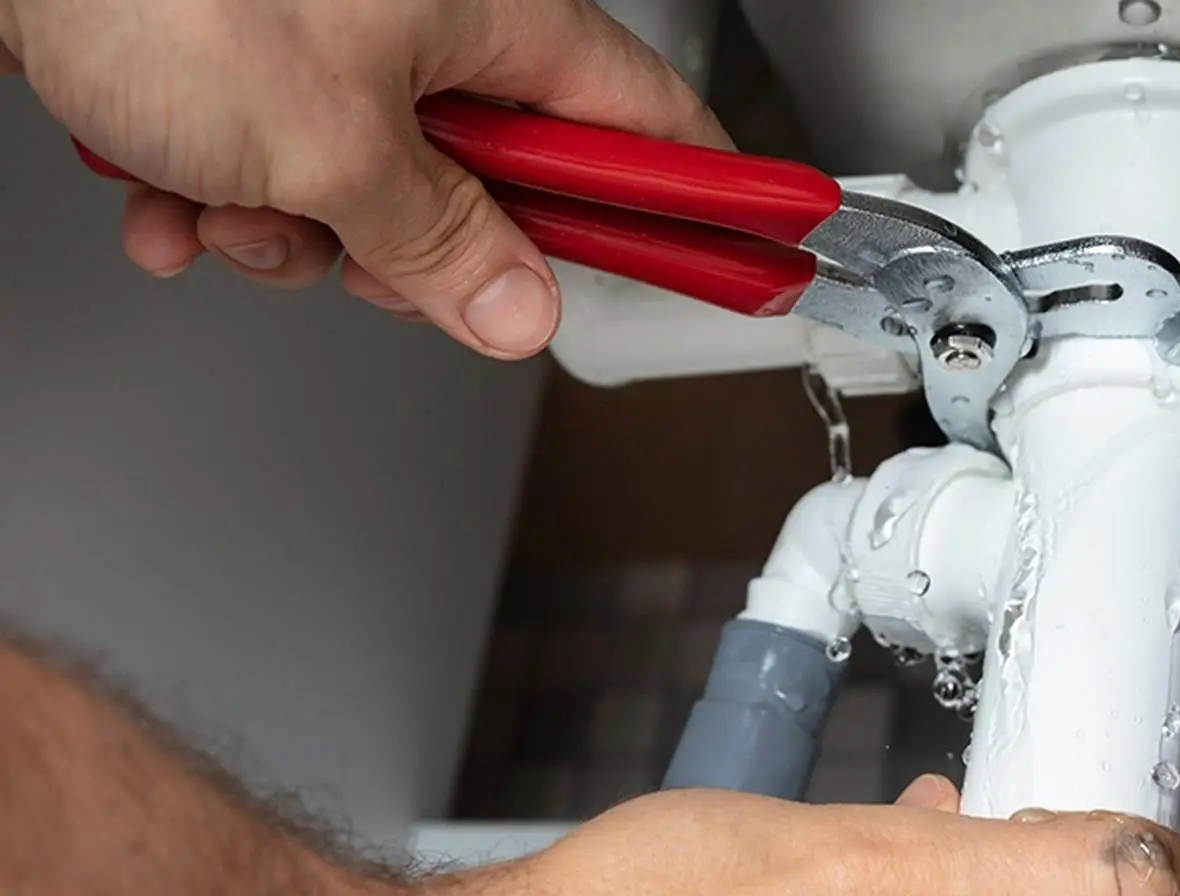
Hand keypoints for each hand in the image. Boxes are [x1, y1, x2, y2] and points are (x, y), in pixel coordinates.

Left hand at [0, 0, 726, 358]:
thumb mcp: (328, 146)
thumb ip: (441, 244)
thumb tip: (519, 308)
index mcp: (494, 17)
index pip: (645, 126)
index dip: (694, 200)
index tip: (740, 254)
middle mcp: (426, 25)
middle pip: (499, 182)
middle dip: (424, 248)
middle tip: (379, 257)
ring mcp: (336, 43)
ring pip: (374, 193)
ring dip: (294, 231)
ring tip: (227, 202)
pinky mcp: (249, 64)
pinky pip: (276, 168)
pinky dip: (220, 197)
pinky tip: (164, 189)